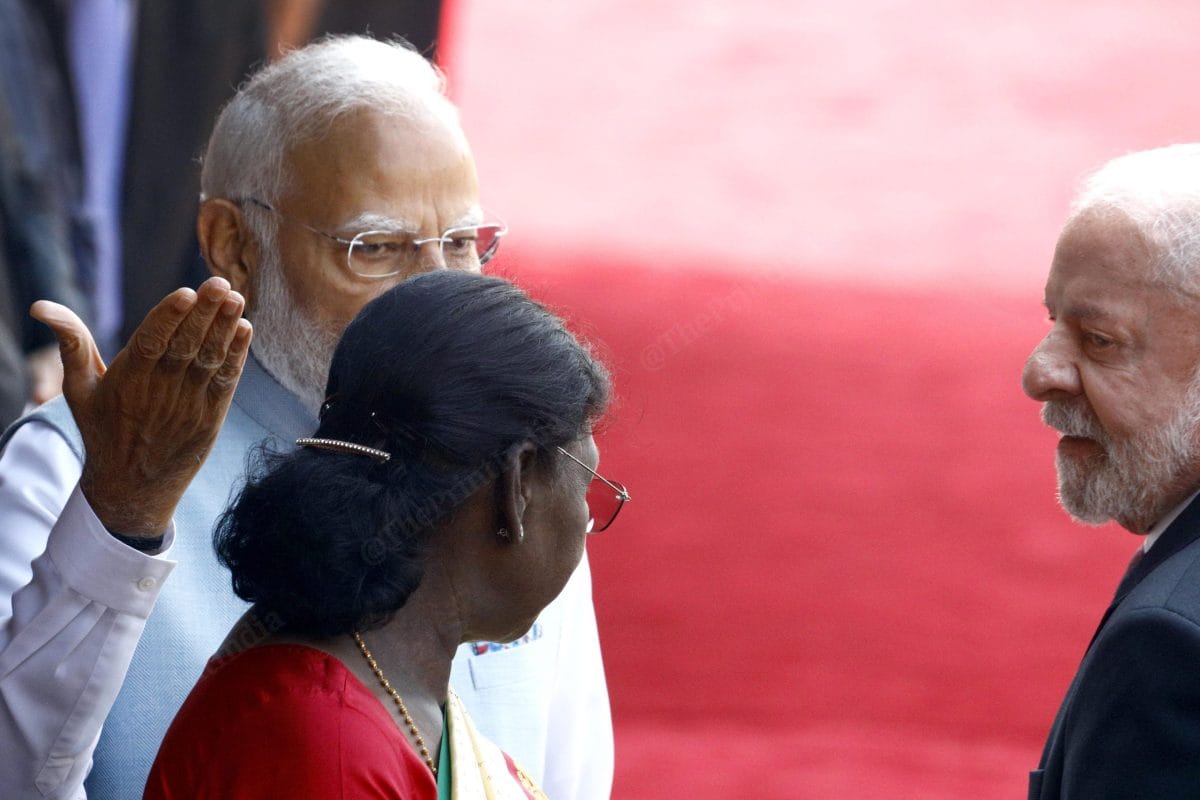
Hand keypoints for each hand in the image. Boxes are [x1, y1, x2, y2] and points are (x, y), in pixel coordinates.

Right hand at [31, 277, 252, 537]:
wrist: (132, 486)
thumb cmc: (103, 429)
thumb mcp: (80, 389)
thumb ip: (72, 344)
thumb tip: (40, 307)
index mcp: (128, 380)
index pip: (151, 342)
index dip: (169, 317)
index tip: (186, 292)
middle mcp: (161, 391)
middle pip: (186, 346)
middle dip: (205, 314)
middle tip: (221, 283)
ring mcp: (189, 404)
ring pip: (209, 360)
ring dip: (226, 329)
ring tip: (237, 299)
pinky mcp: (210, 417)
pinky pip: (226, 381)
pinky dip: (237, 356)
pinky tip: (245, 329)